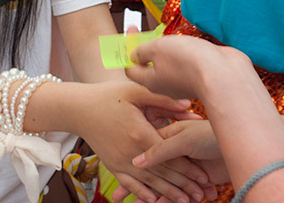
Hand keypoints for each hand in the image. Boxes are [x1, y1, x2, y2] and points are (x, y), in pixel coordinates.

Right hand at [78, 81, 213, 202]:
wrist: (78, 108)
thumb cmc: (109, 95)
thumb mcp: (137, 92)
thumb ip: (164, 100)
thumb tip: (189, 106)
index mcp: (141, 133)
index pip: (170, 156)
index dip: (189, 168)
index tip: (205, 177)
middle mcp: (131, 151)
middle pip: (162, 173)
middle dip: (183, 186)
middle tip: (202, 195)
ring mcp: (119, 160)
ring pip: (148, 182)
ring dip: (167, 194)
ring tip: (185, 202)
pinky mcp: (111, 165)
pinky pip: (128, 183)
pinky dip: (141, 193)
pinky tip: (154, 201)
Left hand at [127, 36, 252, 101]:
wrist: (223, 74)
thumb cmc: (188, 62)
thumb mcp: (157, 48)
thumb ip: (143, 51)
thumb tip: (136, 55)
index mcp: (150, 80)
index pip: (131, 67)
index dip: (128, 47)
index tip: (132, 28)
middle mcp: (166, 85)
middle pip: (150, 67)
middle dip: (149, 48)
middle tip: (152, 32)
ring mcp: (184, 82)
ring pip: (170, 65)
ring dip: (169, 50)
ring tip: (174, 37)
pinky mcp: (200, 77)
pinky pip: (187, 64)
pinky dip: (186, 53)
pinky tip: (192, 45)